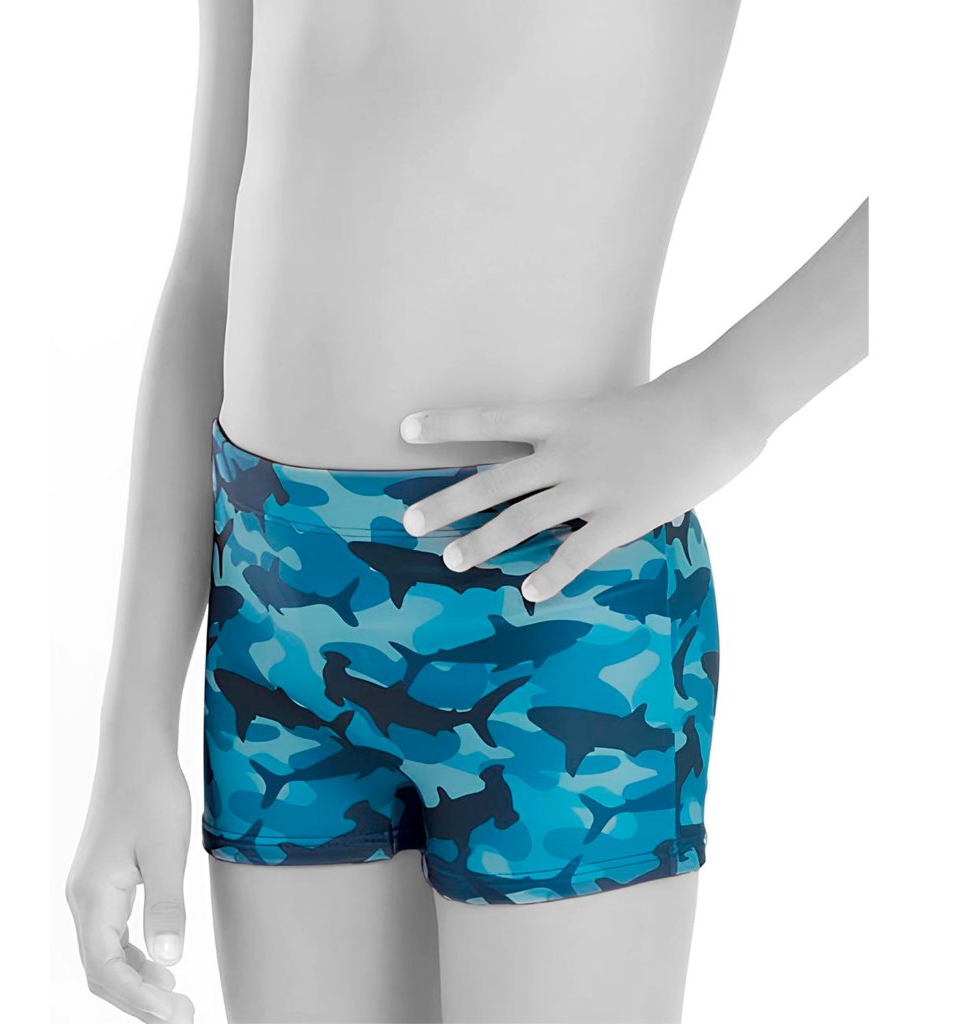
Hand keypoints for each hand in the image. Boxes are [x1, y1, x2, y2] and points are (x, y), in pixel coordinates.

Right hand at [66, 754, 193, 1021]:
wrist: (136, 750)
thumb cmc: (153, 793)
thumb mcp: (167, 850)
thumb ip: (166, 906)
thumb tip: (169, 961)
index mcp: (93, 896)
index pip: (105, 968)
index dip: (139, 999)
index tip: (175, 1014)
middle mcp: (83, 899)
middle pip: (100, 971)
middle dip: (138, 999)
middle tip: (183, 1015)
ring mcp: (90, 890)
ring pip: (103, 955)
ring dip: (135, 981)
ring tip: (175, 998)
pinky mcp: (103, 880)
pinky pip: (110, 935)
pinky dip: (132, 958)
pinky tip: (160, 964)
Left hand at [399, 364, 766, 602]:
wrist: (719, 407)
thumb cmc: (672, 403)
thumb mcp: (612, 408)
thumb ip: (583, 431)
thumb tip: (563, 453)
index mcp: (562, 419)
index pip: (489, 419)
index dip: (444, 424)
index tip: (403, 428)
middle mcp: (566, 453)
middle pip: (492, 481)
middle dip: (448, 502)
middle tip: (409, 521)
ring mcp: (591, 487)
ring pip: (522, 521)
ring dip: (484, 543)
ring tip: (452, 561)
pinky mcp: (621, 518)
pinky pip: (576, 554)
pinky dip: (551, 575)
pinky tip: (530, 594)